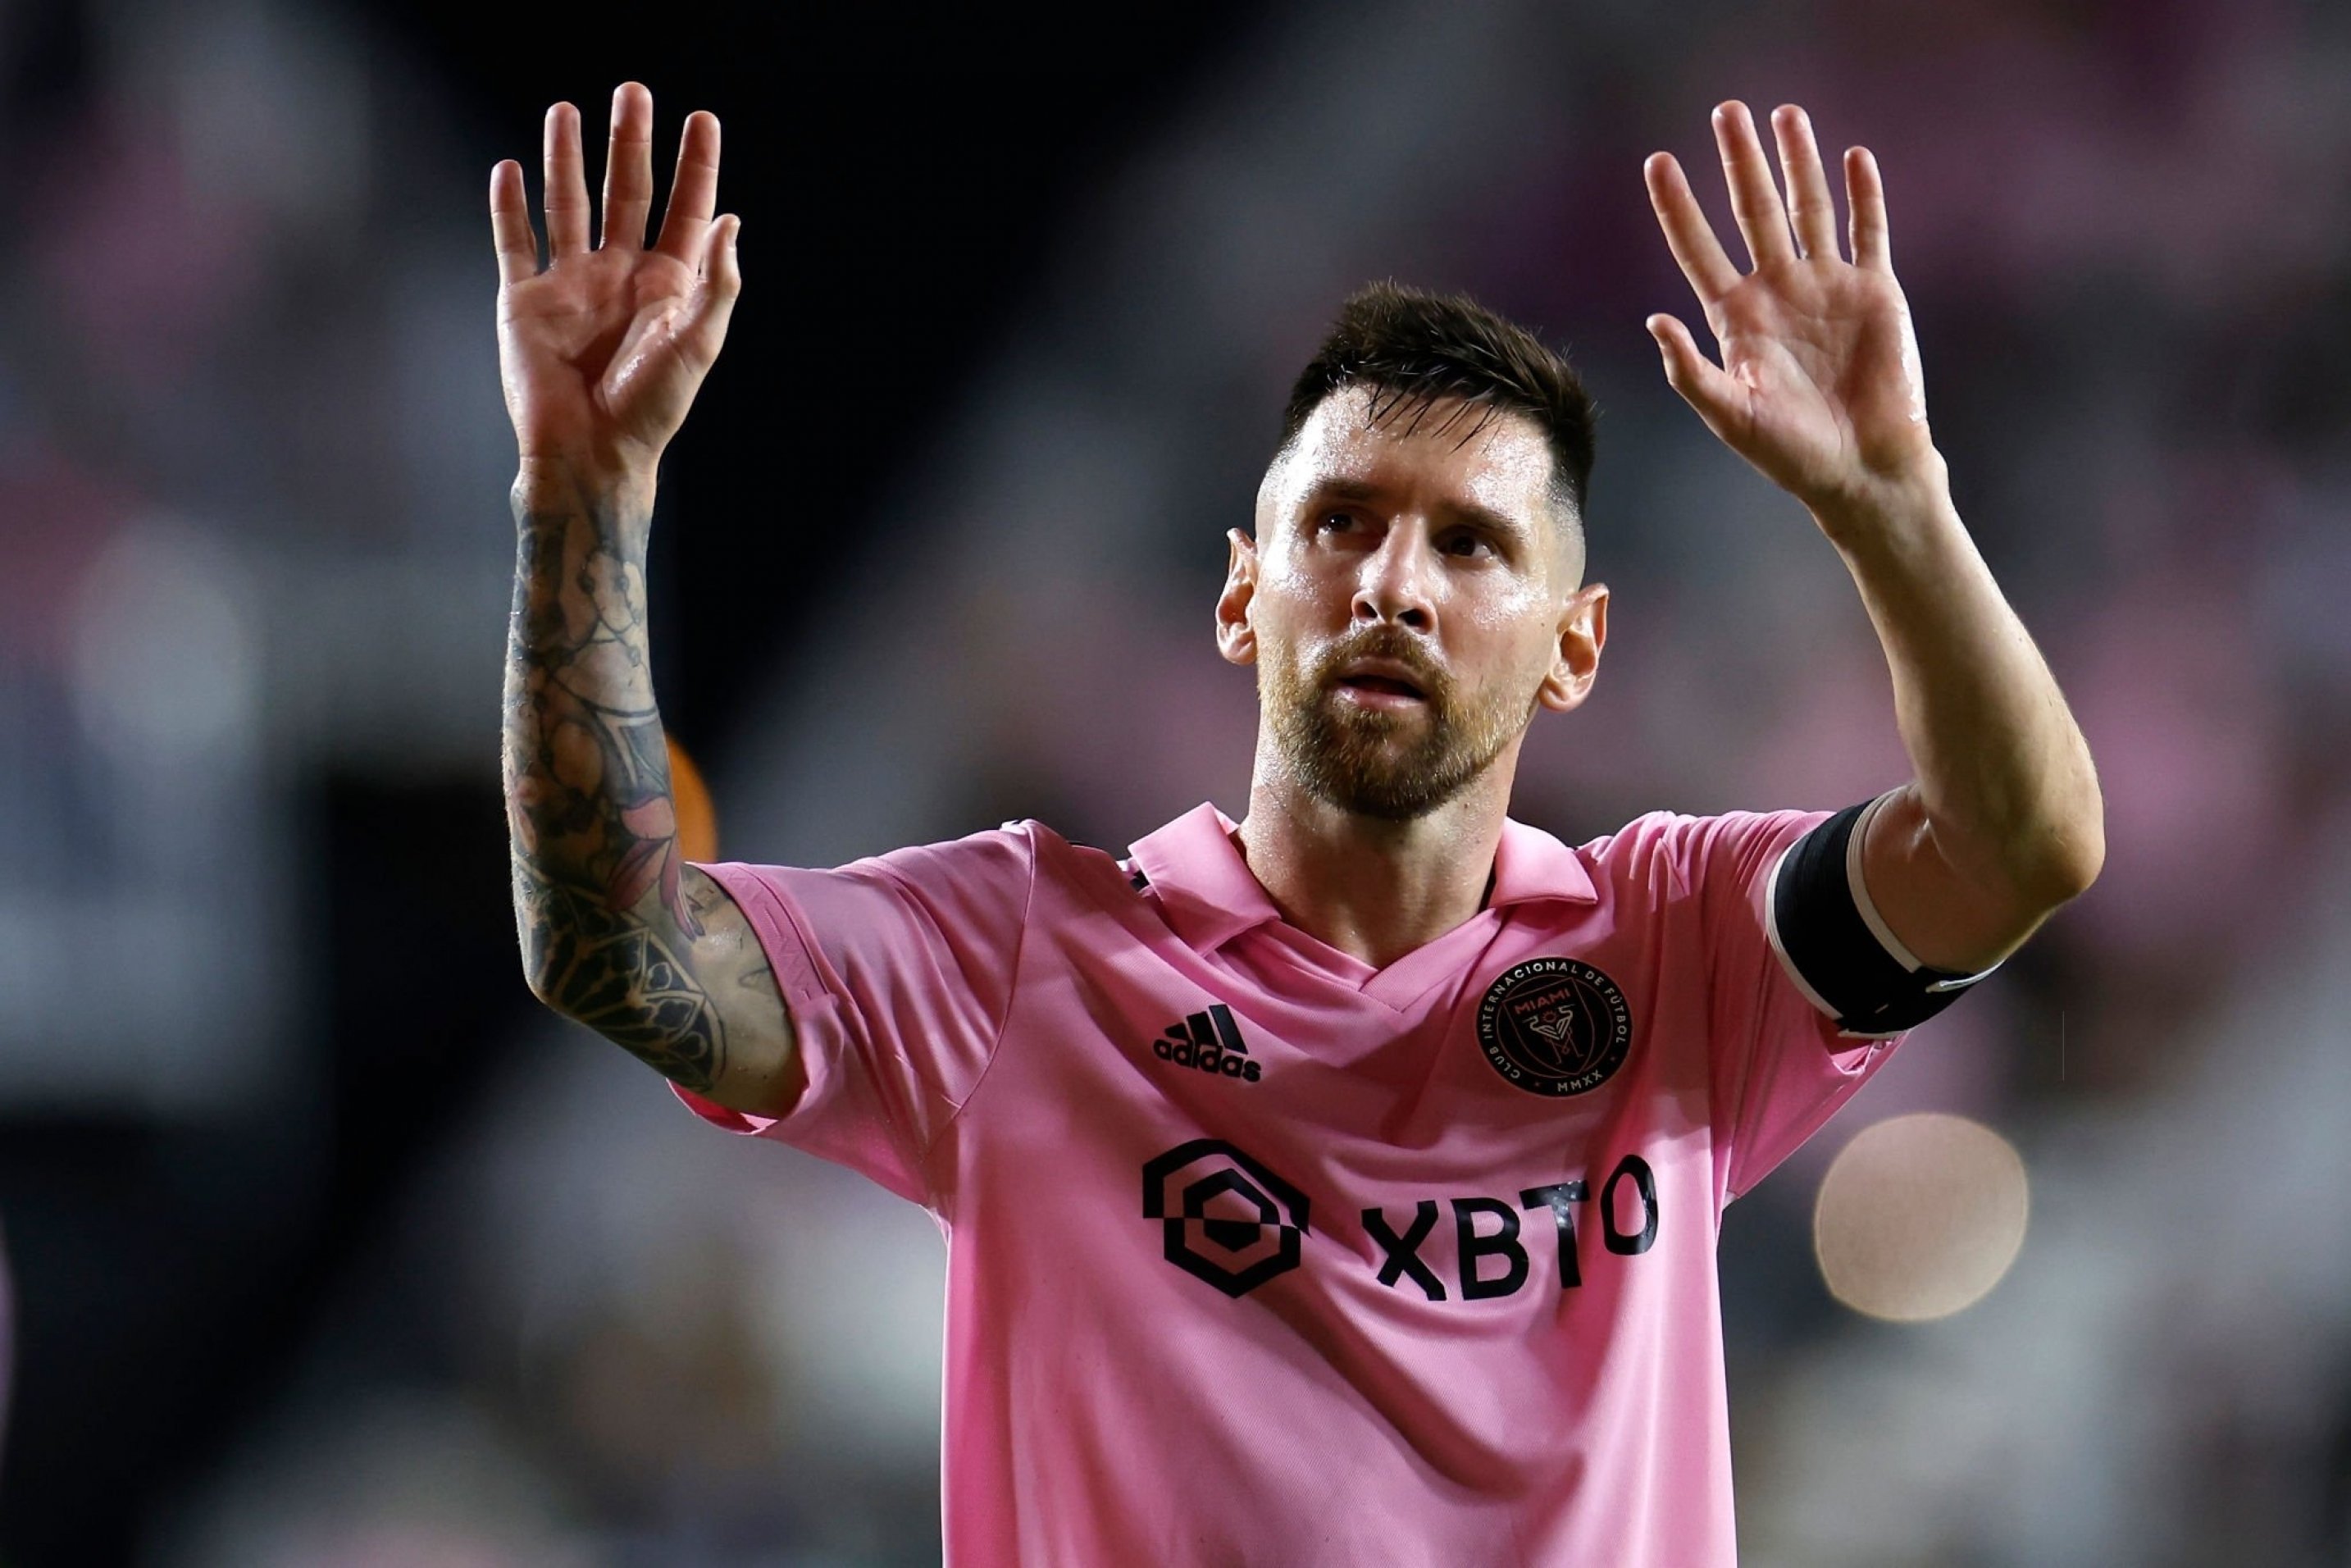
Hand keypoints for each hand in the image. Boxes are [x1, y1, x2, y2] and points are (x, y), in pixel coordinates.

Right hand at [492, 83, 740, 478]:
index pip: (685, 211)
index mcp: (667, 285)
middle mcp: (619, 275)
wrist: (590, 452)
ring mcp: (570, 285)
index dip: (695, 166)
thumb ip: (717, 283)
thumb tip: (730, 221)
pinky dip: (509, 206)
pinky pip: (514, 243)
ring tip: (566, 110)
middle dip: (629, 143)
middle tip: (632, 92)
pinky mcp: (525, 301)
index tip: (702, 119)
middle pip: (626, 194)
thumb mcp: (698, 345)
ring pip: (567, 205)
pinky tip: (510, 169)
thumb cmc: (650, 408)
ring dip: (566, 158)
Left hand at [1643, 102, 1937, 526]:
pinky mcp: (1875, 292)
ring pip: (1808, 209)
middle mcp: (1779, 293)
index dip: (1678, 206)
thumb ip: (1691, 371)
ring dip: (1797, 162)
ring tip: (1784, 115)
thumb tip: (1655, 320)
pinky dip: (1863, 196)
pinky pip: (1867, 232)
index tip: (1657, 161)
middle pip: (1754, 212)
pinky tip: (1851, 157)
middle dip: (1740, 162)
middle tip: (1726, 110)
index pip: (1699, 248)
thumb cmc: (1791, 453)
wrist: (1863, 468)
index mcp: (1737, 318)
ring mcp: (1827, 288)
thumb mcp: (1731, 415)